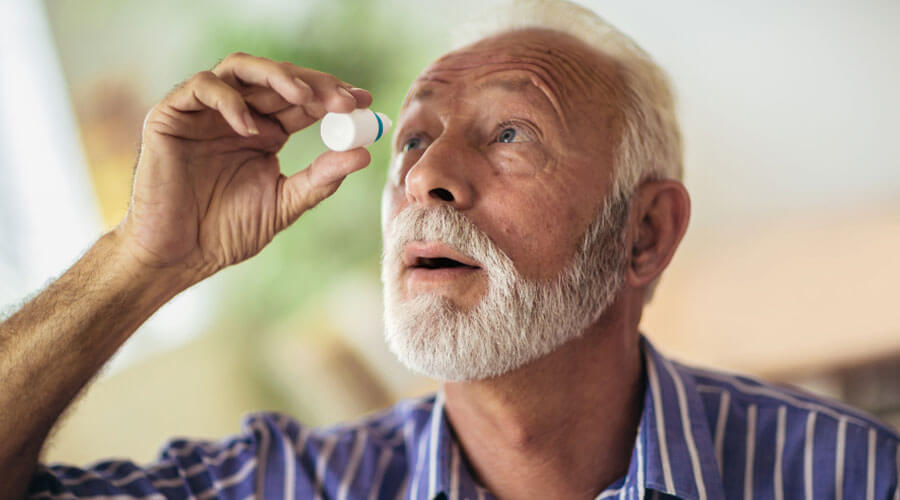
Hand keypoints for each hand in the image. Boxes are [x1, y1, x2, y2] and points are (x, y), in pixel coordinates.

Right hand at [116, 52, 372, 280]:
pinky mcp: (172, 115)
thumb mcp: (284, 204)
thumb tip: (364, 155)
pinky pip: (202, 88)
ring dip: (278, 77)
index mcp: (265, 132)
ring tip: (306, 98)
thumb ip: (321, 179)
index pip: (303, 101)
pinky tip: (253, 129)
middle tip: (344, 101)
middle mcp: (238, 115)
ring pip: (242, 69)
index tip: (364, 103)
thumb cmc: (226, 233)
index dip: (332, 96)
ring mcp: (205, 112)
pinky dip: (230, 101)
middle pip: (279, 79)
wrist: (178, 256)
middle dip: (315, 85)